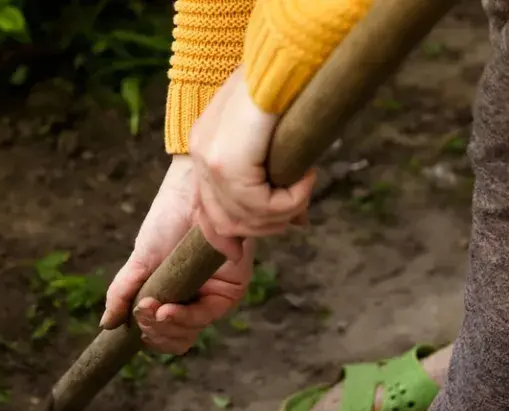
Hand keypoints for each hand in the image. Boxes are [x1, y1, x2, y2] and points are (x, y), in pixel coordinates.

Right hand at [101, 155, 254, 354]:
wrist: (190, 194)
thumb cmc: (166, 222)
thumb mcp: (139, 261)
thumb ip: (123, 293)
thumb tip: (106, 326)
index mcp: (172, 298)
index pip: (161, 335)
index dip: (147, 336)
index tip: (130, 324)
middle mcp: (194, 302)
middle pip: (173, 341)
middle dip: (152, 332)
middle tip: (141, 310)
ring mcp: (212, 297)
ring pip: (188, 335)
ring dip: (164, 327)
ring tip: (150, 307)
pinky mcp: (231, 288)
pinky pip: (207, 317)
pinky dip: (183, 318)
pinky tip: (165, 310)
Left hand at [188, 67, 314, 244]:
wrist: (281, 60)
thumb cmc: (282, 87)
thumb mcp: (268, 135)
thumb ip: (269, 174)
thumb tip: (293, 220)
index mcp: (205, 151)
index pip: (206, 211)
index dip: (224, 236)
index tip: (238, 253)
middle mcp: (202, 159)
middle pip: (226, 223)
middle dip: (264, 227)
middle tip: (296, 214)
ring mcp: (212, 163)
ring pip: (247, 219)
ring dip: (283, 212)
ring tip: (304, 187)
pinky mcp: (229, 164)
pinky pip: (262, 204)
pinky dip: (292, 198)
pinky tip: (306, 176)